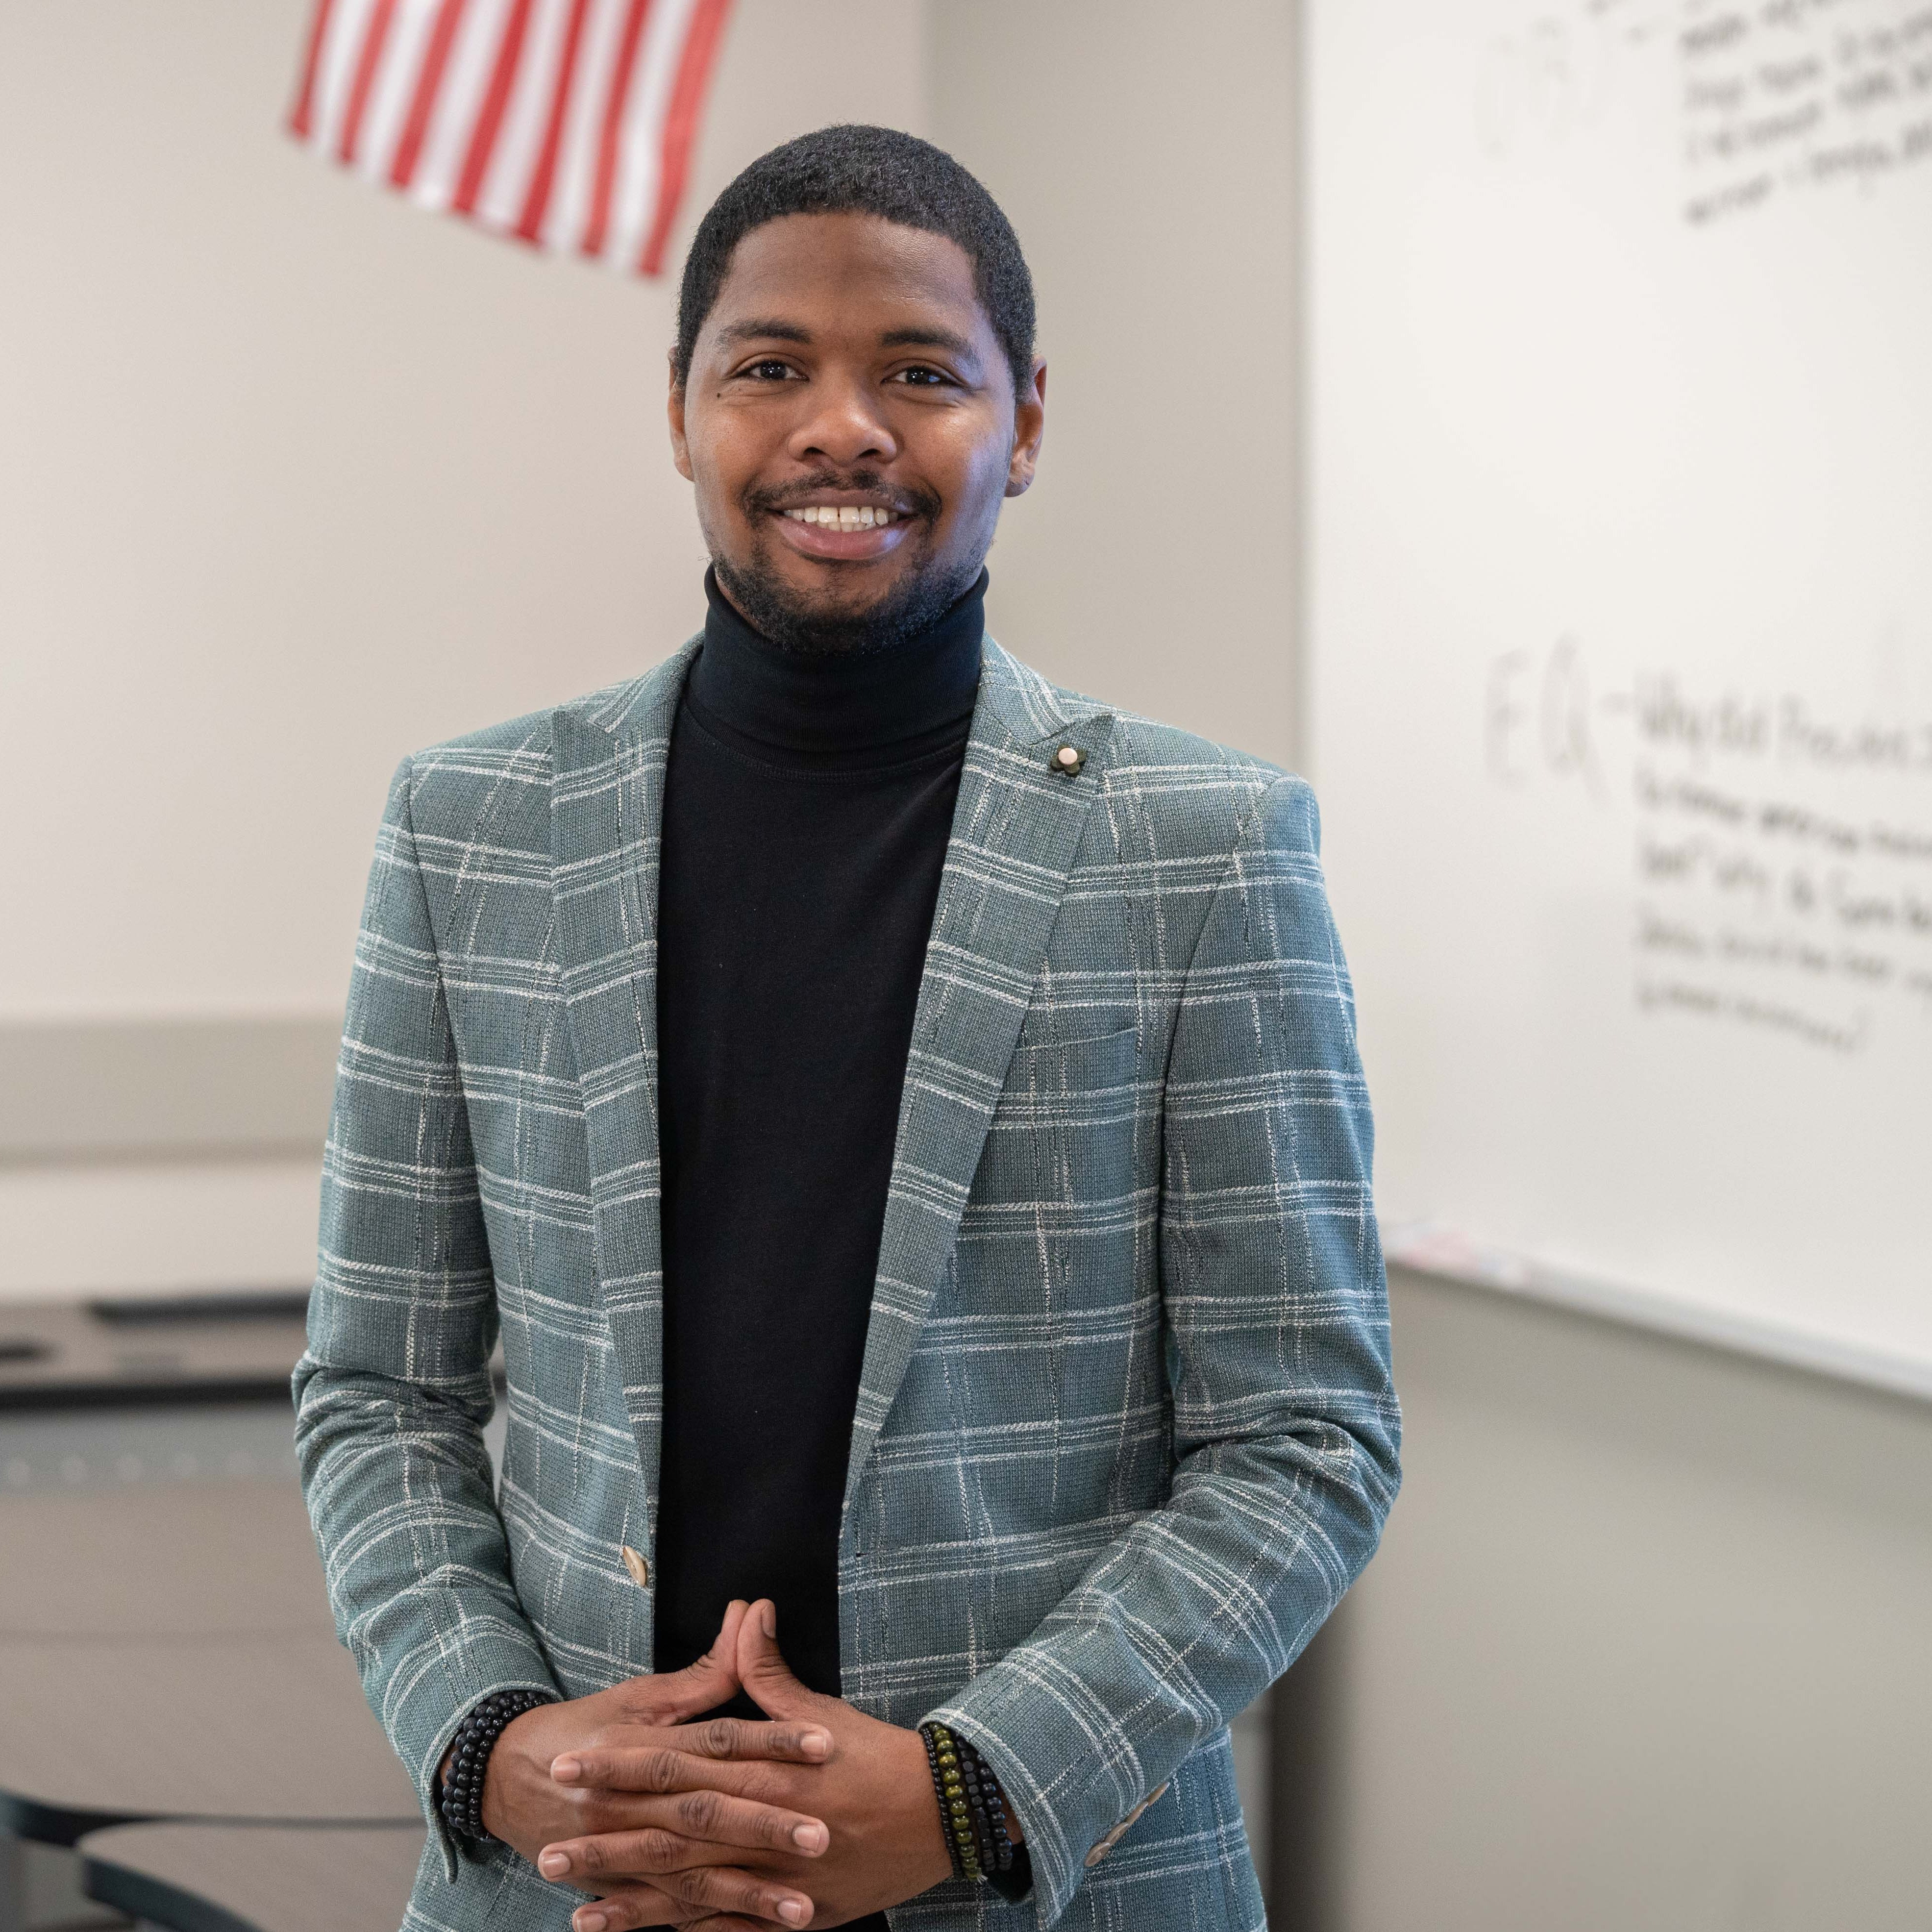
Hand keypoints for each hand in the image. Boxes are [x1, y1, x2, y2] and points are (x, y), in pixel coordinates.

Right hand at [475, 1600, 834, 1928]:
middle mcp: (634, 1799)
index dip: (771, 1741)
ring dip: (745, 1894)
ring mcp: (621, 1849)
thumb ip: (705, 1671)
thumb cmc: (585, 1727)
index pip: (719, 1740)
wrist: (502, 1777)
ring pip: (689, 1875)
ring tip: (802, 1910)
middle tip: (823, 1835)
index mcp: (646, 1744)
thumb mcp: (641, 1695)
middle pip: (708, 1811)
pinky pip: (662, 1913)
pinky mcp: (613, 1887)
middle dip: (766, 1826)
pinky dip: (701, 1928)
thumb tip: (752, 1615)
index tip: (825, 1745)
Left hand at [540, 1600, 956, 1930]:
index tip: (571, 1763)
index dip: (621, 1766)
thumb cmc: (877, 1757)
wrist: (939, 1814)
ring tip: (572, 1904)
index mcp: (763, 1772)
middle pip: (669, 1836)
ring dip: (627, 1897)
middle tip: (547, 1851)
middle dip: (606, 1841)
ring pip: (687, 1890)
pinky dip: (673, 1930)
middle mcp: (761, 1828)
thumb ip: (770, 1672)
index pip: (676, 1766)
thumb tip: (748, 1612)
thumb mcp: (821, 1710)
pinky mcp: (789, 1914)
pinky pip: (721, 1926)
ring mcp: (773, 1879)